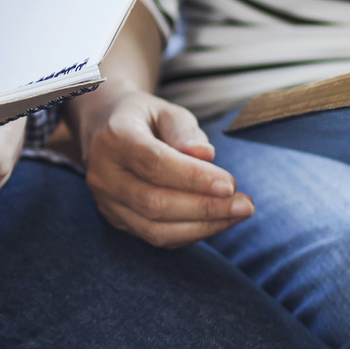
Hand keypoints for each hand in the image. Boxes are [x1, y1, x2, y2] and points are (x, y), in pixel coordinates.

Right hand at [74, 89, 253, 247]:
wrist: (105, 131)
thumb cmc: (144, 119)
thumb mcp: (165, 110)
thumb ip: (185, 131)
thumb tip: (206, 156)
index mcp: (114, 139)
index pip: (155, 163)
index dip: (194, 178)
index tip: (231, 185)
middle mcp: (104, 175)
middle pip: (154, 202)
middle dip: (205, 208)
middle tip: (245, 205)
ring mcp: (106, 202)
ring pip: (155, 229)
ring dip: (202, 227)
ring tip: (237, 214)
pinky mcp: (116, 220)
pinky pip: (155, 237)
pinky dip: (191, 234)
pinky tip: (217, 221)